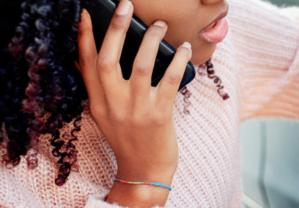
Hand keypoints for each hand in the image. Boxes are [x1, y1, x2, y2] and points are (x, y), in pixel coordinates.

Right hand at [76, 0, 190, 205]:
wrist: (144, 171)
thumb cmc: (128, 139)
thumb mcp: (105, 115)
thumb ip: (101, 89)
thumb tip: (93, 59)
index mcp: (98, 102)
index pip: (86, 64)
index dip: (85, 37)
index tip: (86, 14)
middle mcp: (113, 104)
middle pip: (108, 59)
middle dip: (116, 29)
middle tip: (125, 6)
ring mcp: (136, 110)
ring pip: (141, 65)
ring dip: (151, 40)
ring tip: (160, 25)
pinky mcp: (159, 115)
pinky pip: (169, 81)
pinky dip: (177, 61)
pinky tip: (183, 49)